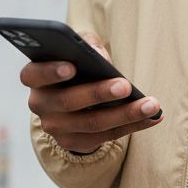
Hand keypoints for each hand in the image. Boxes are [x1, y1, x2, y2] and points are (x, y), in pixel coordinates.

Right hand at [21, 31, 162, 153]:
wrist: (75, 99)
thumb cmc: (78, 64)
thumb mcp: (79, 47)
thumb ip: (87, 44)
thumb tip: (101, 58)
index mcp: (35, 77)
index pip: (33, 74)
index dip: (50, 71)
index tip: (72, 66)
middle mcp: (40, 105)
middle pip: (68, 101)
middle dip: (99, 93)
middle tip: (125, 85)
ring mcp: (57, 128)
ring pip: (92, 123)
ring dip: (126, 114)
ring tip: (151, 105)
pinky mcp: (76, 142)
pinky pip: (108, 136)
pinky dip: (134, 125)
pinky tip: (154, 116)